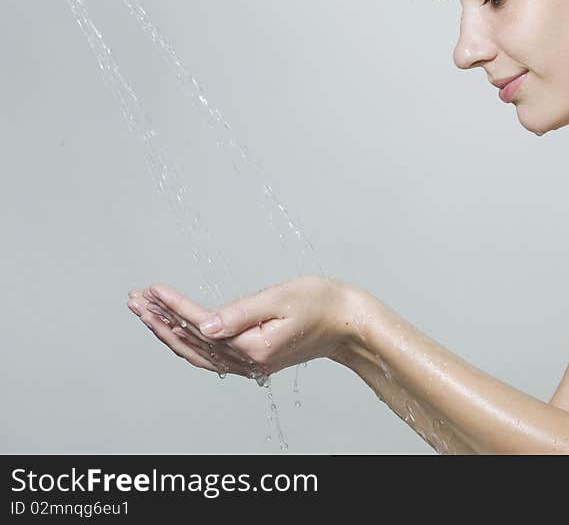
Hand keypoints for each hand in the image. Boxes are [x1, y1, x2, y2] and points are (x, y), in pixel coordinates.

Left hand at [127, 275, 358, 379]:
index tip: (152, 289)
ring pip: (196, 353)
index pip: (202, 326)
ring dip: (168, 332)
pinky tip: (174, 330)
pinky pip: (210, 356)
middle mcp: (248, 362)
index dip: (174, 307)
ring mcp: (249, 364)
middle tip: (134, 301)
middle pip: (191, 344)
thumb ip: (241, 312)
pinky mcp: (252, 360)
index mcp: (253, 347)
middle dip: (159, 321)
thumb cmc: (322, 304)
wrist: (348, 324)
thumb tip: (204, 325)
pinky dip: (187, 342)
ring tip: (145, 311)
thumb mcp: (283, 298)